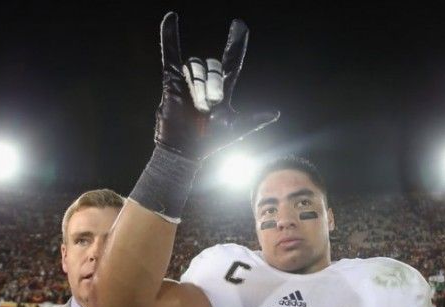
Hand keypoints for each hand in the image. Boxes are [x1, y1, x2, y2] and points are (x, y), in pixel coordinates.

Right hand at [155, 12, 278, 160]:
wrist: (186, 150)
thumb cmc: (209, 142)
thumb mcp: (236, 129)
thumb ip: (253, 120)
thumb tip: (274, 113)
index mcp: (223, 89)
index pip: (231, 60)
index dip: (236, 43)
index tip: (239, 24)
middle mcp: (206, 81)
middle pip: (213, 66)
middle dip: (213, 86)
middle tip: (211, 107)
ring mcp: (189, 79)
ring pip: (196, 67)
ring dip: (199, 87)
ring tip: (199, 107)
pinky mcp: (172, 80)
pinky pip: (171, 54)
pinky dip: (170, 36)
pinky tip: (171, 17)